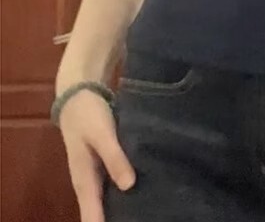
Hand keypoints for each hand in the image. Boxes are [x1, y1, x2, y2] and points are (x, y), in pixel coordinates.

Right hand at [59, 90, 135, 221]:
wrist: (78, 94)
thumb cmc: (88, 115)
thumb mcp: (101, 133)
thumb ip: (114, 157)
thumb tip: (129, 186)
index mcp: (84, 180)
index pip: (92, 216)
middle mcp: (88, 183)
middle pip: (99, 213)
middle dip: (116, 220)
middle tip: (144, 221)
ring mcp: (96, 174)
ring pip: (108, 201)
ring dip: (122, 209)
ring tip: (147, 213)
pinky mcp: (105, 164)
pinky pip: (114, 186)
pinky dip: (125, 193)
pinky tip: (143, 194)